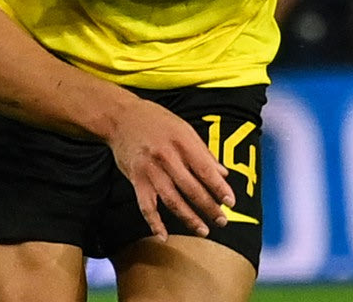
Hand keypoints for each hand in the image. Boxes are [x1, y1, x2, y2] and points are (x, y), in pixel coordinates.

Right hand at [107, 97, 233, 240]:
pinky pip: (146, 206)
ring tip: (203, 230)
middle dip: (209, 207)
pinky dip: (154, 222)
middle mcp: (166, 157)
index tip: (230, 202)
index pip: (205, 170)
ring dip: (189, 218)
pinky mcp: (136, 179)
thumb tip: (223, 173)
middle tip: (222, 221)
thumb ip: (203, 152)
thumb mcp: (184, 128)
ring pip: (172, 200)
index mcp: (182, 142)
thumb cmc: (156, 120)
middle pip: (191, 188)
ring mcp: (150, 170)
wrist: (121, 117)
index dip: (219, 188)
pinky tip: (163, 235)